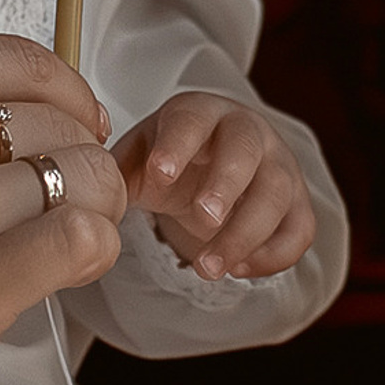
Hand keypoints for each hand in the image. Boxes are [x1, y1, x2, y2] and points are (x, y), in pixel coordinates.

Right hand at [0, 33, 122, 384]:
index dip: (66, 93)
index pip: (22, 60)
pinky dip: (92, 248)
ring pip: (80, 178)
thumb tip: (12, 113)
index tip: (72, 120)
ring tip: (67, 229)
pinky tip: (70, 262)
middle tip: (64, 191)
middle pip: (57, 121)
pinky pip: (78, 242)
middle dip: (75, 155)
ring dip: (91, 204)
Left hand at [114, 94, 315, 280]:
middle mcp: (247, 132)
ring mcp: (279, 166)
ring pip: (277, 194)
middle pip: (247, 150)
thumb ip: (114, 173)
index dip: (178, 146)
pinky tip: (239, 270)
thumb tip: (84, 195)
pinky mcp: (297, 203)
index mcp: (200, 113)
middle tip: (203, 219)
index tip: (159, 175)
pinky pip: (300, 230)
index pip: (192, 121)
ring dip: (245, 233)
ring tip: (207, 268)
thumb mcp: (139, 157)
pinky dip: (274, 255)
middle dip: (225, 185)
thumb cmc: (172, 158)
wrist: (214, 163)